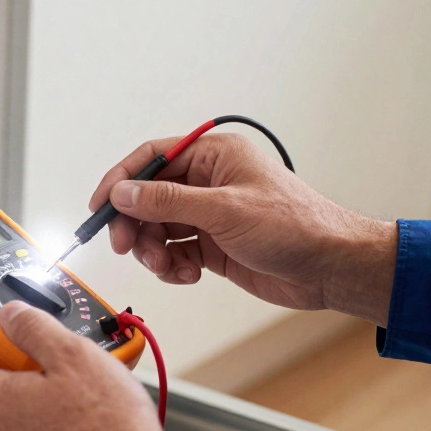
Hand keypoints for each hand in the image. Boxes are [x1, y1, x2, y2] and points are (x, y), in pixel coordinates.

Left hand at [0, 302, 163, 430]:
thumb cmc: (107, 429)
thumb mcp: (72, 354)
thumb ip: (32, 327)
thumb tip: (10, 316)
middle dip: (4, 360)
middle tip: (36, 344)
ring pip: (9, 411)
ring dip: (29, 389)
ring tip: (71, 380)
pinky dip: (43, 417)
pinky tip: (78, 410)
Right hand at [89, 133, 397, 324]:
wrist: (331, 268)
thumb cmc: (296, 226)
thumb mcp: (225, 210)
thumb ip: (169, 202)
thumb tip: (125, 193)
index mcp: (214, 155)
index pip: (152, 159)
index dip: (121, 181)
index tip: (99, 206)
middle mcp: (208, 181)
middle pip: (149, 198)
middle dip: (134, 223)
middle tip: (125, 245)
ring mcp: (210, 214)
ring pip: (158, 228)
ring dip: (153, 250)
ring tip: (166, 266)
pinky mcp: (213, 245)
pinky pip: (175, 251)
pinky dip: (173, 265)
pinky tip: (188, 274)